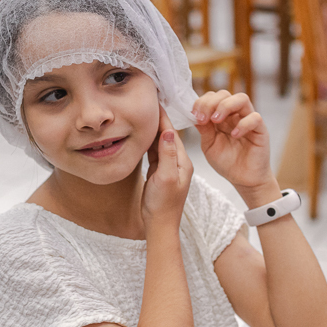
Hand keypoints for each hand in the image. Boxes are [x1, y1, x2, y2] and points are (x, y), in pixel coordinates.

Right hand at [142, 108, 192, 230]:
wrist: (160, 225)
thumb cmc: (163, 205)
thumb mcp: (165, 178)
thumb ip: (167, 154)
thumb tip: (168, 131)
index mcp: (182, 162)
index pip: (173, 134)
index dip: (164, 118)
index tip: (156, 101)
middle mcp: (178, 162)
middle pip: (168, 135)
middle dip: (159, 119)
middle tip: (149, 102)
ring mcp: (169, 167)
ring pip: (161, 143)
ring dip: (153, 129)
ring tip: (145, 113)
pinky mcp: (160, 173)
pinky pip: (155, 152)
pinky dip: (149, 142)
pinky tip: (143, 134)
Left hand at [191, 91, 273, 195]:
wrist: (244, 180)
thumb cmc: (227, 162)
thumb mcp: (209, 145)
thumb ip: (204, 130)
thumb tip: (193, 114)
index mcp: (221, 117)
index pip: (212, 97)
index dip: (201, 102)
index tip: (193, 115)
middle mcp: (235, 115)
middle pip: (225, 94)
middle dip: (210, 103)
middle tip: (203, 118)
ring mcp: (248, 120)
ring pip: (241, 99)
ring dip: (225, 106)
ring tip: (216, 121)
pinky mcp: (261, 130)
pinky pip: (255, 117)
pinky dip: (243, 124)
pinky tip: (234, 135)